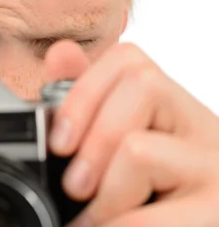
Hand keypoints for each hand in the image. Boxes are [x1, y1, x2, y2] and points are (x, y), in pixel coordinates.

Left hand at [45, 40, 218, 226]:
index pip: (129, 60)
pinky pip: (144, 212)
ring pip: (138, 149)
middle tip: (75, 187)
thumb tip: (60, 53)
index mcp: (174, 111)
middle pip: (141, 87)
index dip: (82, 92)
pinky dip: (113, 223)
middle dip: (92, 140)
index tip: (59, 141)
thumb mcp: (115, 146)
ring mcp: (216, 169)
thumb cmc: (153, 199)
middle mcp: (203, 130)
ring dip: (104, 193)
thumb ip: (89, 102)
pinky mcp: (217, 212)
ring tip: (98, 218)